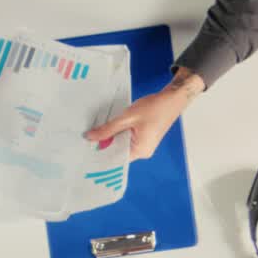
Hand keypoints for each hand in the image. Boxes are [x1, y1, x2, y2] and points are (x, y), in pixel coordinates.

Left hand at [85, 69, 204, 160]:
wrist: (173, 99)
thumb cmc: (154, 107)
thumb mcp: (127, 117)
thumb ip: (108, 129)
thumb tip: (90, 137)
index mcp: (140, 151)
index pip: (115, 158)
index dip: (101, 154)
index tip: (85, 151)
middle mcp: (142, 152)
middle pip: (118, 152)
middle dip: (104, 145)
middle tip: (86, 140)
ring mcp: (144, 146)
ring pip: (122, 145)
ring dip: (112, 138)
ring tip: (96, 133)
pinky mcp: (144, 139)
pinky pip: (127, 140)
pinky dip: (119, 134)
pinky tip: (110, 128)